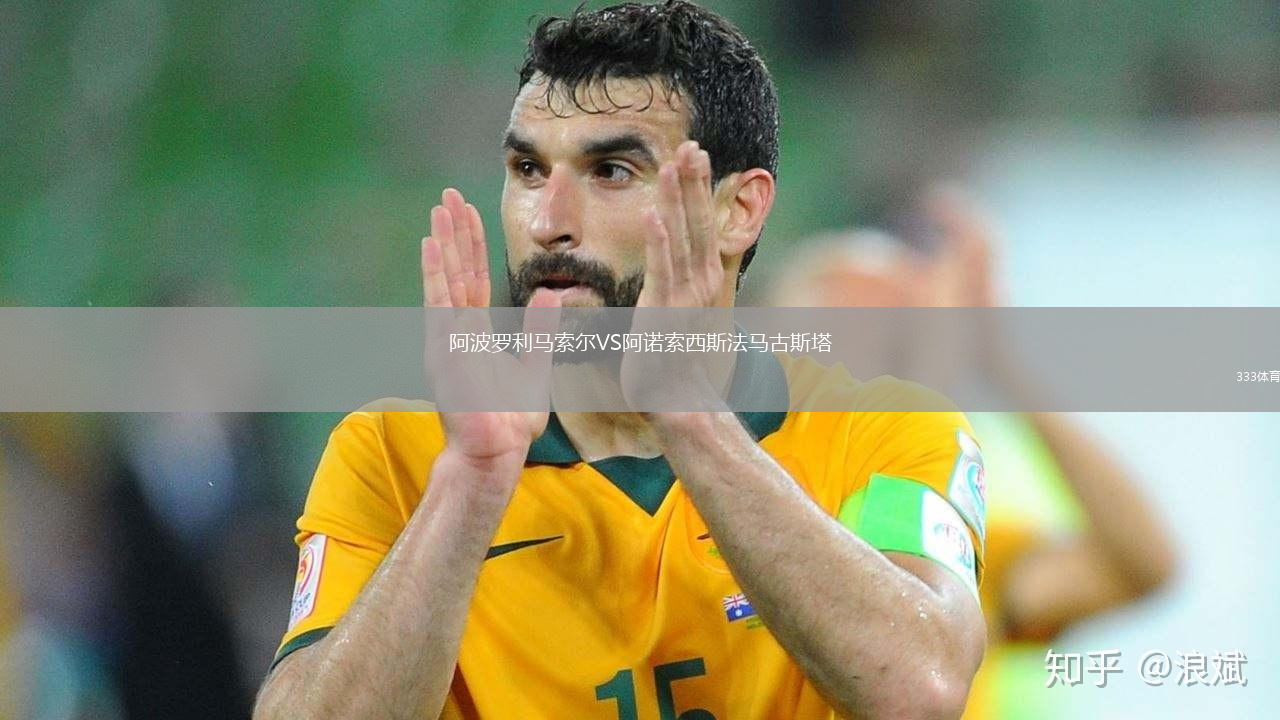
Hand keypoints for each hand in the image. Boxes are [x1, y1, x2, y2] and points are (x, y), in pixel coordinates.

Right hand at [422, 188, 559, 470]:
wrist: (495, 454)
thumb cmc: (509, 421)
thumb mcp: (534, 367)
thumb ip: (539, 331)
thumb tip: (550, 295)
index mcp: (475, 332)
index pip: (474, 278)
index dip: (472, 245)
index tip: (468, 213)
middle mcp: (456, 330)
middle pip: (456, 270)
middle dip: (454, 232)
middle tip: (447, 194)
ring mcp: (447, 339)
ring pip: (446, 279)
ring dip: (444, 242)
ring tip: (440, 208)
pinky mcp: (444, 350)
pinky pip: (440, 304)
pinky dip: (435, 273)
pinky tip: (432, 245)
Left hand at [621, 141, 733, 414]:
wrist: (670, 395)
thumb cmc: (667, 351)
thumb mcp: (674, 304)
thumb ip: (673, 275)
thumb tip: (665, 248)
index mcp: (703, 276)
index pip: (701, 222)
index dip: (698, 187)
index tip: (694, 153)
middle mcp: (701, 281)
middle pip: (698, 221)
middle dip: (694, 182)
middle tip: (692, 144)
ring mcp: (685, 295)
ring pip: (682, 237)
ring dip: (677, 200)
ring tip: (672, 165)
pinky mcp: (664, 310)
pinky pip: (661, 268)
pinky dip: (658, 240)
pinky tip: (653, 214)